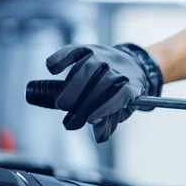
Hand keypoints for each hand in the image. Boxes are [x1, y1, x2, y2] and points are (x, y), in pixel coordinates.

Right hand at [45, 43, 162, 142]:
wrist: (133, 64)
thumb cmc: (124, 92)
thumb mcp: (123, 108)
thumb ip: (110, 121)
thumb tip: (98, 136)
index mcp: (132, 84)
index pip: (122, 94)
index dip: (106, 108)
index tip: (90, 120)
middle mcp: (119, 68)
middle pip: (103, 83)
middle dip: (84, 102)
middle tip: (69, 116)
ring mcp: (104, 56)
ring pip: (88, 67)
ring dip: (72, 86)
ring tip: (61, 104)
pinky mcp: (89, 48)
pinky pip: (75, 50)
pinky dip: (61, 57)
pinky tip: (52, 69)